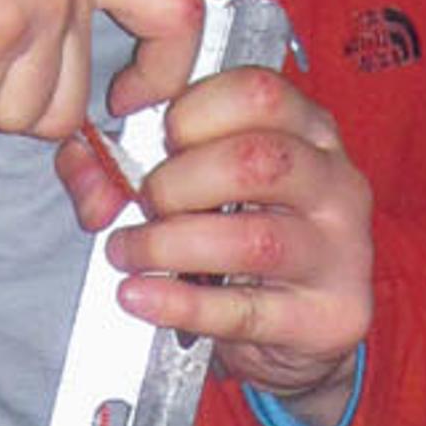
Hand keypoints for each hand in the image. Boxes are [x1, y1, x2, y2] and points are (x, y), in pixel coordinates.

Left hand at [66, 60, 371, 422]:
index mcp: (309, 132)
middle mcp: (334, 183)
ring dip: (170, 245)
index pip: (257, 93)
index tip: (147, 132)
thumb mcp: (203, 187)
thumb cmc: (246, 243)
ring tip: (128, 253)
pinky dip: (179, 304)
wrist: (299, 332)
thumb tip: (85, 161)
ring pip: (253, 240)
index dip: (187, 108)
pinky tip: (140, 296)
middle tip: (146, 203)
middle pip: (256, 160)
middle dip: (178, 182)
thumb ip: (135, 162)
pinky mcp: (328, 316)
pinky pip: (244, 311)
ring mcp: (340, 252)